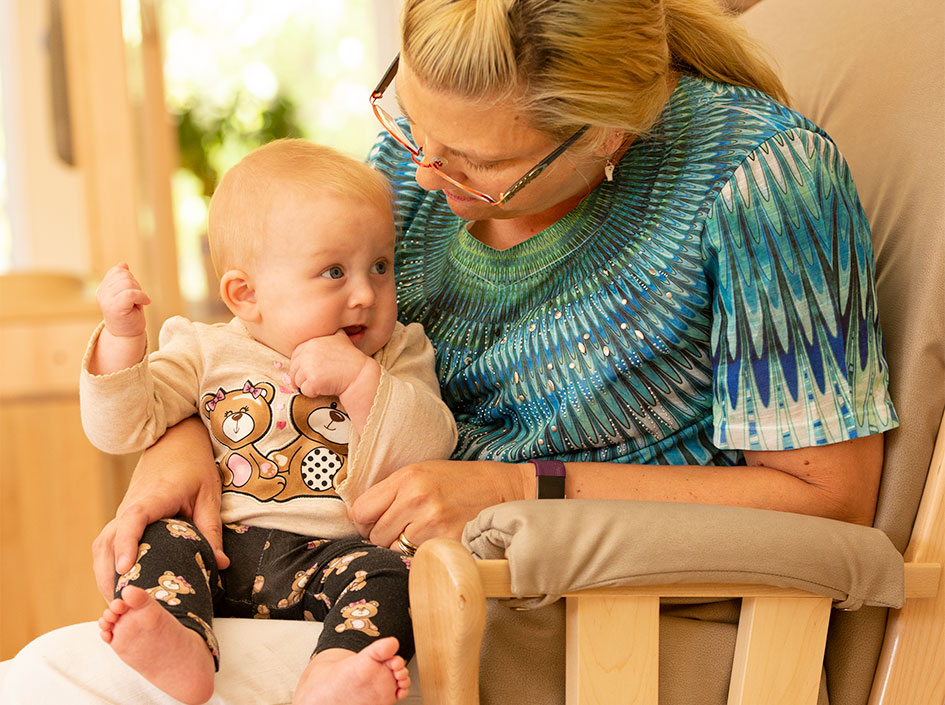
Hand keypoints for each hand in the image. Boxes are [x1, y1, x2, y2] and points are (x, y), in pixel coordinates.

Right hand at [91, 417, 227, 600]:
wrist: (176, 441)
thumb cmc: (193, 465)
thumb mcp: (208, 496)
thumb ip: (212, 530)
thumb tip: (220, 565)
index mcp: (152, 498)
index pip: (131, 521)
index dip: (126, 544)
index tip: (125, 568)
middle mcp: (130, 506)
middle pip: (107, 542)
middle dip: (110, 574)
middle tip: (122, 604)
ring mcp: (123, 512)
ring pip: (102, 546)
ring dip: (104, 574)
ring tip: (117, 603)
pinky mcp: (123, 518)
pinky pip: (106, 544)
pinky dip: (106, 565)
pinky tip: (118, 586)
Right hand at [96, 263, 150, 337]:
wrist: (126, 335)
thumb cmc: (128, 315)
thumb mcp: (126, 293)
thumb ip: (123, 280)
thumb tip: (123, 264)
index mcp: (103, 287)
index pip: (118, 271)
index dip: (131, 279)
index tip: (132, 294)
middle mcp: (102, 292)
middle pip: (125, 276)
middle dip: (136, 286)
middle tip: (135, 301)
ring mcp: (106, 300)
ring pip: (128, 283)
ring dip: (139, 293)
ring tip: (136, 304)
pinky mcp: (114, 307)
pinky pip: (131, 293)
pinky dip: (141, 297)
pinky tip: (145, 303)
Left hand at [289, 331, 371, 397]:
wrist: (360, 374)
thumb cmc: (351, 358)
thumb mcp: (340, 338)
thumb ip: (327, 335)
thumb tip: (323, 327)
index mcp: (311, 342)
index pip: (295, 355)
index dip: (301, 365)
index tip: (308, 370)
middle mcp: (307, 353)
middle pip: (294, 369)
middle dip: (302, 377)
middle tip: (314, 380)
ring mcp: (309, 366)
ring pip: (297, 381)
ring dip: (308, 385)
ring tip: (323, 382)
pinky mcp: (313, 380)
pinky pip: (305, 391)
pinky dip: (313, 393)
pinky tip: (325, 388)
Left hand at [349, 460, 531, 549]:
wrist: (504, 490)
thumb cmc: (461, 482)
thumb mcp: (423, 472)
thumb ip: (391, 491)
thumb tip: (360, 518)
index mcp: (407, 477)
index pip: (361, 510)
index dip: (365, 520)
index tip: (374, 522)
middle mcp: (417, 498)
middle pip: (375, 534)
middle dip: (384, 536)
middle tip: (404, 529)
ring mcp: (433, 524)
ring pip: (394, 551)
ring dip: (402, 549)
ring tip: (422, 536)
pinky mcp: (448, 544)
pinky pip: (417, 560)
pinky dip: (421, 558)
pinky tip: (434, 545)